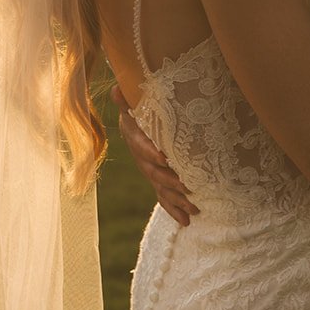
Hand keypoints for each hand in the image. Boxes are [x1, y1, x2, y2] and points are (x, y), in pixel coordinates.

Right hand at [112, 86, 198, 226]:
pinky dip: (174, 211)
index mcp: (136, 140)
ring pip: (163, 190)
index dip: (151, 152)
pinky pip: (164, 198)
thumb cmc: (137, 114)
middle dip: (171, 181)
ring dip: (178, 201)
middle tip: (188, 187)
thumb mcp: (131, 104)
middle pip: (155, 173)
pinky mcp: (158, 181)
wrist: (135, 129)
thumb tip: (116, 87)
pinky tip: (186, 222)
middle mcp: (142, 160)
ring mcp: (150, 174)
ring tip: (194, 210)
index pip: (142, 147)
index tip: (163, 157)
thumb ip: (125, 99)